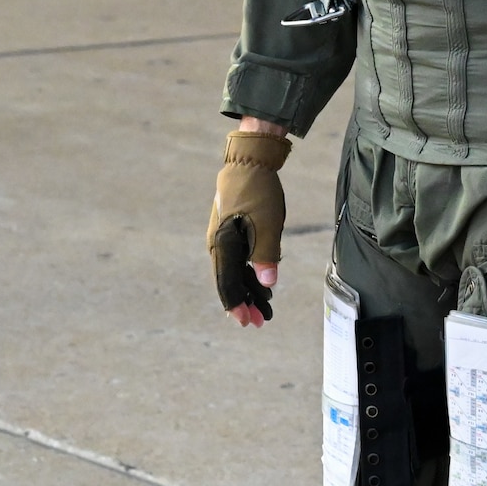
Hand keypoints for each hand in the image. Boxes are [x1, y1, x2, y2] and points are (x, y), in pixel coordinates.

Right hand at [208, 122, 290, 326]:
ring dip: (249, 289)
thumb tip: (268, 284)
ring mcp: (223, 238)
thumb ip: (266, 254)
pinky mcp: (232, 231)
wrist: (248, 161)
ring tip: (264, 307)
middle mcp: (218, 245)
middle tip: (259, 323)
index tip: (248, 322)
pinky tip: (262, 283)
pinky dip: (250, 272)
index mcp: (223, 245)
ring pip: (235, 271)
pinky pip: (238, 258)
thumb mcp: (268, 223)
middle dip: (245, 303)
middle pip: (230, 282)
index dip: (238, 305)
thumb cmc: (258, 191)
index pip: (228, 284)